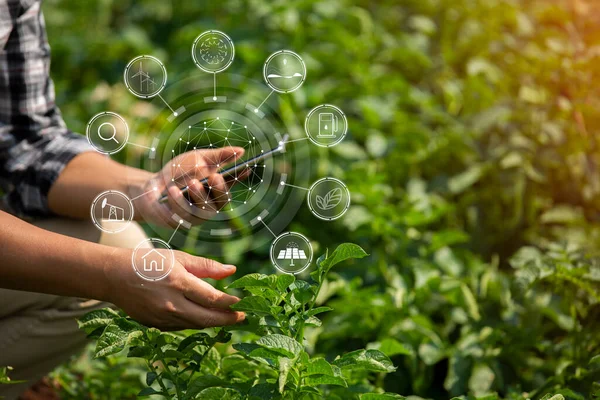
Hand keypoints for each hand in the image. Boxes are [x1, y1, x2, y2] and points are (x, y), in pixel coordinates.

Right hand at [104, 247, 244, 329]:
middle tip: (243, 317)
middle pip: (208, 318)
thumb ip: (206, 266)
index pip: (212, 299)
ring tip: (227, 317)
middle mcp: (172, 304)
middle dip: (228, 319)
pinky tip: (204, 317)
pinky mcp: (156, 325)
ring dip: (213, 322)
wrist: (114, 277)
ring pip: (196, 325)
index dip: (230, 303)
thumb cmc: (149, 262)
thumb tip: (232, 270)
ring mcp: (163, 318)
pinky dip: (196, 322)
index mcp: (179, 283)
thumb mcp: (179, 258)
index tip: (242, 302)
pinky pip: (182, 327)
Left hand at [133, 146, 245, 226]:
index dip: (240, 178)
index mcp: (218, 190)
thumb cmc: (180, 171)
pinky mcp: (181, 222)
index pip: (232, 185)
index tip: (246, 168)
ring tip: (191, 182)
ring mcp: (197, 216)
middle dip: (217, 189)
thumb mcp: (199, 159)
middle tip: (213, 177)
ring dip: (196, 195)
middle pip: (220, 201)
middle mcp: (211, 205)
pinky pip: (181, 215)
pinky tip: (172, 191)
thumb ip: (219, 156)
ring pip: (201, 210)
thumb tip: (242, 150)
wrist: (154, 184)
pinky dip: (176, 202)